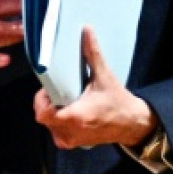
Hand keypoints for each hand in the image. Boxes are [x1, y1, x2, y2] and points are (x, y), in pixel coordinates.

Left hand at [34, 26, 156, 149]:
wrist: (131, 123)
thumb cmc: (117, 101)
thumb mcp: (105, 76)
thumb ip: (93, 53)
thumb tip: (86, 30)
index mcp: (75, 116)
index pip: (42, 113)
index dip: (41, 99)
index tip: (50, 88)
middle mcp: (69, 131)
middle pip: (44, 117)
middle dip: (48, 102)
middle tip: (59, 90)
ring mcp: (70, 140)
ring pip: (49, 125)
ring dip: (53, 112)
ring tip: (65, 100)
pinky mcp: (73, 143)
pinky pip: (56, 132)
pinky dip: (59, 122)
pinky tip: (70, 111)